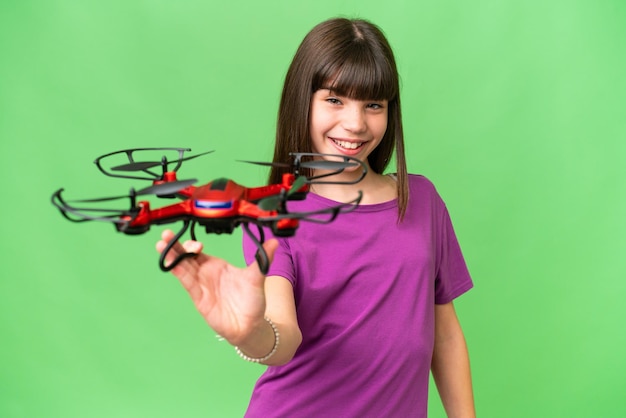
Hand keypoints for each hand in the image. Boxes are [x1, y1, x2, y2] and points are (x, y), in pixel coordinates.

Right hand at [156, 229, 278, 345]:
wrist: (251, 326)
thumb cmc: (252, 301)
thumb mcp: (258, 276)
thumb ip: (263, 258)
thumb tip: (275, 241)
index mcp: (217, 266)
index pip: (199, 251)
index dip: (193, 245)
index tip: (196, 243)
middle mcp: (206, 274)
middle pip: (186, 257)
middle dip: (176, 246)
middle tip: (166, 234)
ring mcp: (201, 285)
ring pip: (183, 268)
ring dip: (172, 257)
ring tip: (161, 244)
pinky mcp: (199, 298)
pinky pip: (187, 282)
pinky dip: (179, 273)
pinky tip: (171, 264)